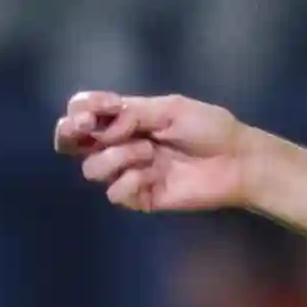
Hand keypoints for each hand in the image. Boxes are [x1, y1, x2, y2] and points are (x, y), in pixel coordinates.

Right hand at [53, 90, 255, 213]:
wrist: (236, 160)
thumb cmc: (208, 128)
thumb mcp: (169, 109)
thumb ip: (131, 113)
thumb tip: (100, 125)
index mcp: (123, 119)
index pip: (82, 112)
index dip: (80, 111)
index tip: (99, 109)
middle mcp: (118, 144)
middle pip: (70, 142)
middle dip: (70, 134)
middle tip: (88, 128)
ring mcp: (127, 171)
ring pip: (92, 168)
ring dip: (117, 156)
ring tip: (149, 152)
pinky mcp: (139, 197)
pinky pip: (116, 192)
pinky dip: (132, 181)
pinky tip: (155, 175)